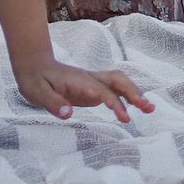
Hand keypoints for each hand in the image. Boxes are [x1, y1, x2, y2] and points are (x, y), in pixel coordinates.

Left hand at [14, 56, 151, 122]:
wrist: (33, 65)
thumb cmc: (34, 79)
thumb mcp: (36, 92)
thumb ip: (52, 102)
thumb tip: (68, 114)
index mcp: (78, 80)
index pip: (102, 91)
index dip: (115, 104)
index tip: (125, 118)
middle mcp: (89, 78)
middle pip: (117, 80)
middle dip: (133, 92)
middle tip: (148, 107)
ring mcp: (92, 82)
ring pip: (118, 82)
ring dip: (134, 93)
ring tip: (149, 108)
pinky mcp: (93, 88)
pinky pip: (114, 90)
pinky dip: (127, 96)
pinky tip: (136, 107)